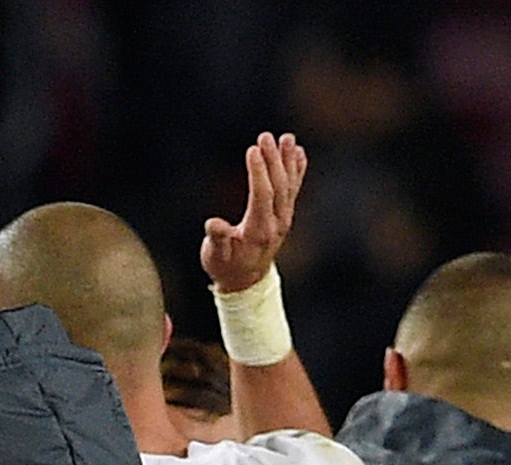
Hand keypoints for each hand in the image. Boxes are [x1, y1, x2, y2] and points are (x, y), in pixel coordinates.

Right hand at [202, 132, 306, 293]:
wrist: (246, 280)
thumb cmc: (226, 266)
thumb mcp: (215, 257)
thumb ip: (217, 240)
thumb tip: (213, 224)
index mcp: (258, 231)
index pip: (262, 195)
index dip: (258, 172)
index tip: (253, 150)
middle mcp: (276, 223)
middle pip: (278, 186)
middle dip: (272, 159)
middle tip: (265, 136)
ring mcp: (284, 218)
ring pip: (289, 185)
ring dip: (287, 160)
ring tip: (286, 138)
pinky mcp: (285, 214)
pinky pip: (294, 189)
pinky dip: (297, 170)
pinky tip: (297, 152)